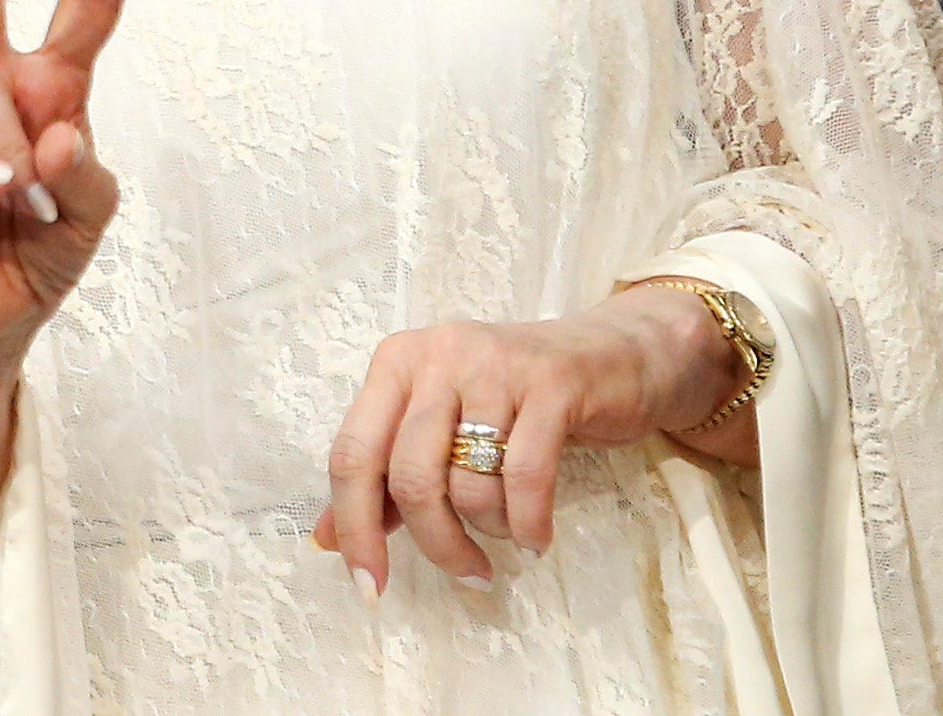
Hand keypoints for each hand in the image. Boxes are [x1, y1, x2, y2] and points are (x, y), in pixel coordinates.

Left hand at [310, 286, 748, 596]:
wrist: (614, 355)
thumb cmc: (514, 400)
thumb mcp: (442, 426)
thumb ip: (384, 476)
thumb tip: (329, 541)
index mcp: (395, 363)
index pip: (350, 454)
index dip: (355, 529)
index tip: (369, 588)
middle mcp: (436, 355)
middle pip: (408, 475)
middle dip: (436, 542)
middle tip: (468, 574)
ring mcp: (493, 364)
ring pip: (467, 482)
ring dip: (490, 529)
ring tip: (510, 529)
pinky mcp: (551, 383)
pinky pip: (525, 478)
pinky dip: (528, 524)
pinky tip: (537, 537)